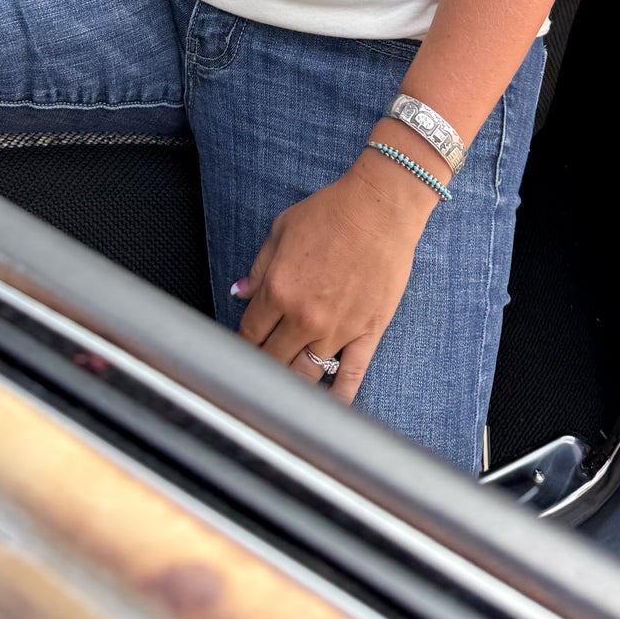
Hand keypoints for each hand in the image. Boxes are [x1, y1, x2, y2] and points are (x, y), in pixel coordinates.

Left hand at [232, 150, 436, 402]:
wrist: (381, 207)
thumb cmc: (332, 212)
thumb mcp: (282, 229)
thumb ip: (259, 267)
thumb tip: (239, 293)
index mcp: (277, 289)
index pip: (249, 334)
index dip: (241, 347)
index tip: (238, 355)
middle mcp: (303, 316)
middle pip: (272, 360)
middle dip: (261, 369)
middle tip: (256, 377)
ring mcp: (337, 330)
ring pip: (304, 375)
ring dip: (290, 386)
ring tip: (283, 393)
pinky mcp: (367, 334)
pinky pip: (350, 376)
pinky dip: (337, 399)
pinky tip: (326, 411)